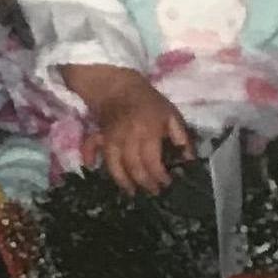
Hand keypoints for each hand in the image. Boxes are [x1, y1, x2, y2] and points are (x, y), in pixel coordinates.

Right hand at [74, 69, 190, 195]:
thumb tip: (188, 159)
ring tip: (131, 192)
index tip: (168, 184)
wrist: (119, 85)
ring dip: (122, 180)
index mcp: (147, 132)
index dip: (160, 176)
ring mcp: (111, 136)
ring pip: (113, 164)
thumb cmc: (148, 101)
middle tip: (153, 192)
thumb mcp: (171, 114)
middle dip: (144, 183)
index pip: (152, 161)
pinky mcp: (99, 134)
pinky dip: (89, 156)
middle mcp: (127, 137)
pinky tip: (91, 167)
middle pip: (133, 166)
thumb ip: (181, 137)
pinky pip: (90, 146)